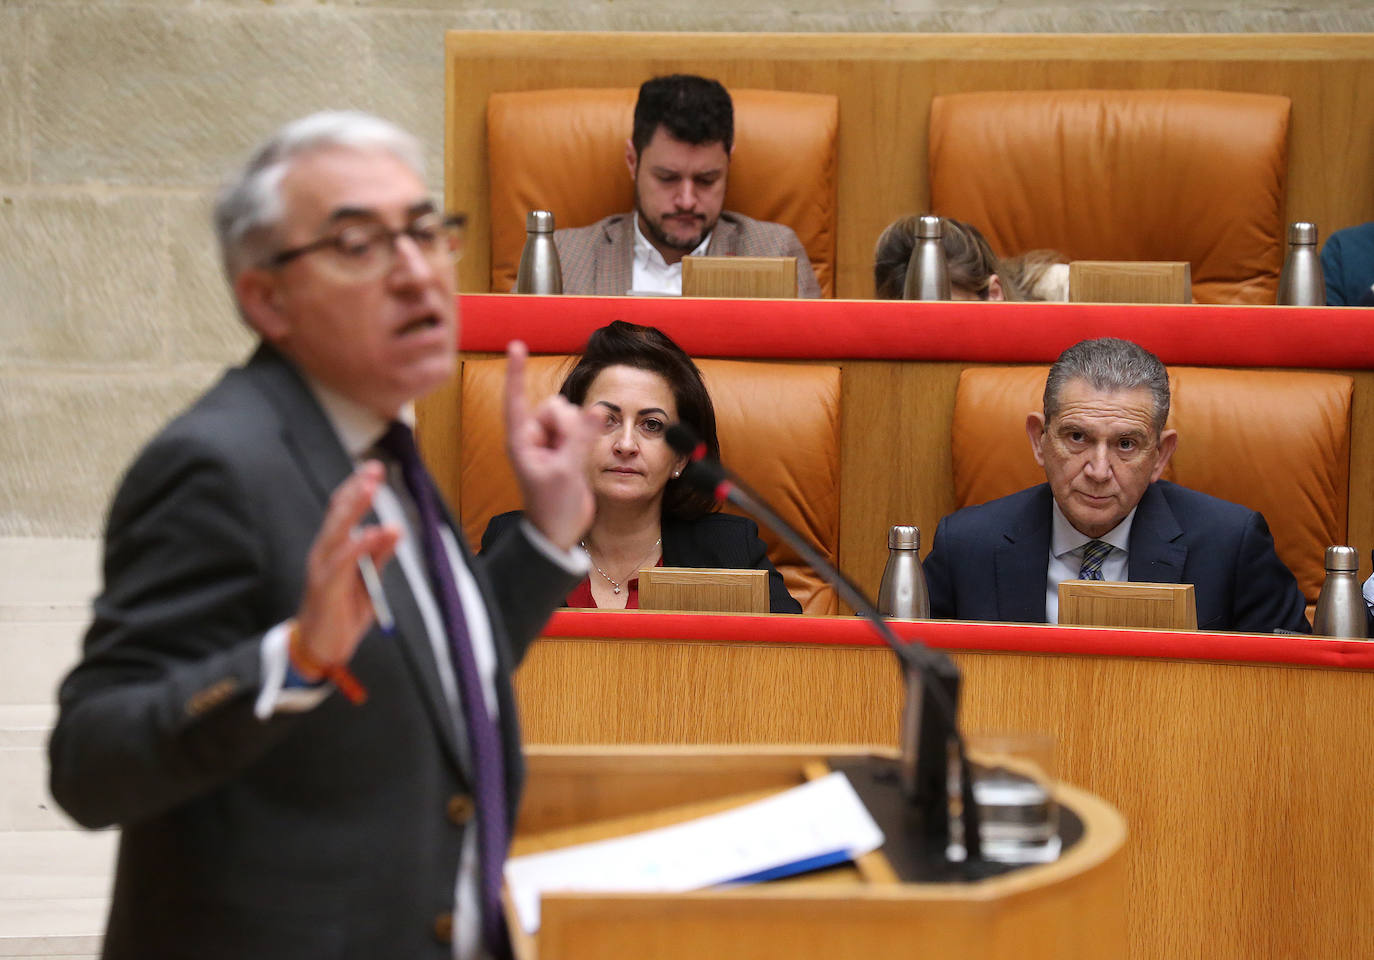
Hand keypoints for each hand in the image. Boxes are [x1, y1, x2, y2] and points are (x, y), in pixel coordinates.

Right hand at [294, 461, 400, 674]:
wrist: (322, 649)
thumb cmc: (342, 612)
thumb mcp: (368, 581)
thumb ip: (379, 556)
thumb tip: (394, 528)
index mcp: (333, 550)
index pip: (342, 512)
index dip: (356, 489)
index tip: (373, 469)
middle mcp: (324, 553)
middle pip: (338, 515)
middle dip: (356, 490)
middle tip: (373, 469)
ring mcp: (322, 569)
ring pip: (337, 532)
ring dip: (355, 509)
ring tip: (371, 488)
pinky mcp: (325, 587)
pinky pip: (342, 562)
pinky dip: (358, 545)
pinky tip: (372, 532)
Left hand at [504, 340, 595, 549]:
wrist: (559, 533)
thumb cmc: (552, 508)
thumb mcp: (567, 471)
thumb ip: (580, 437)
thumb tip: (596, 409)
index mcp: (521, 441)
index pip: (516, 399)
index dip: (516, 372)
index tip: (515, 345)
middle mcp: (532, 437)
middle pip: (554, 406)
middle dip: (567, 424)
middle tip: (566, 455)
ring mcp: (549, 442)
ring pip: (569, 414)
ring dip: (576, 433)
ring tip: (571, 462)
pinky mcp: (564, 449)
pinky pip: (579, 427)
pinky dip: (584, 437)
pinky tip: (578, 460)